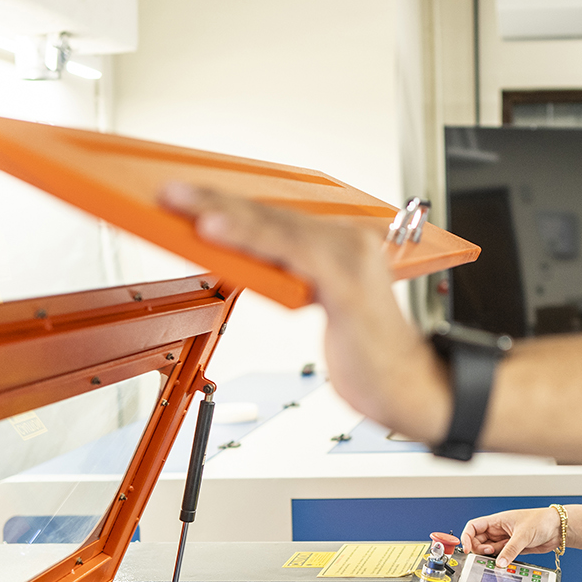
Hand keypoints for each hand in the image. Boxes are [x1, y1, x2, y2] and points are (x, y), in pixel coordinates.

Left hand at [159, 182, 450, 443]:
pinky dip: (251, 238)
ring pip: (277, 227)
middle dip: (217, 200)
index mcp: (341, 245)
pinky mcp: (346, 284)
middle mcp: (347, 243)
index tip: (189, 197)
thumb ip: (291, 277)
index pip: (277, 217)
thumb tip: (243, 259)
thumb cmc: (367, 353)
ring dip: (225, 213)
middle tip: (171, 192)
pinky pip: (290, 253)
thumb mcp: (319, 304)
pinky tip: (217, 230)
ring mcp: (350, 260)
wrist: (410, 389)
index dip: (230, 203)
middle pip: (272, 214)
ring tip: (183, 203)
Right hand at [446, 508, 559, 567]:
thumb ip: (510, 550)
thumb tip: (499, 563)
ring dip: (489, 556)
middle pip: (478, 541)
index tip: (467, 549)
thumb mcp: (523, 535)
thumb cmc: (542, 521)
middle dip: (479, 549)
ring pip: (489, 550)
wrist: (558, 529)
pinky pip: (501, 556)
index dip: (467, 537)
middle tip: (488, 554)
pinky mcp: (513, 549)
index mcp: (497, 520)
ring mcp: (506, 540)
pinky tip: (502, 563)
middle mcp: (499, 530)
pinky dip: (499, 561)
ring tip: (497, 558)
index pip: (474, 527)